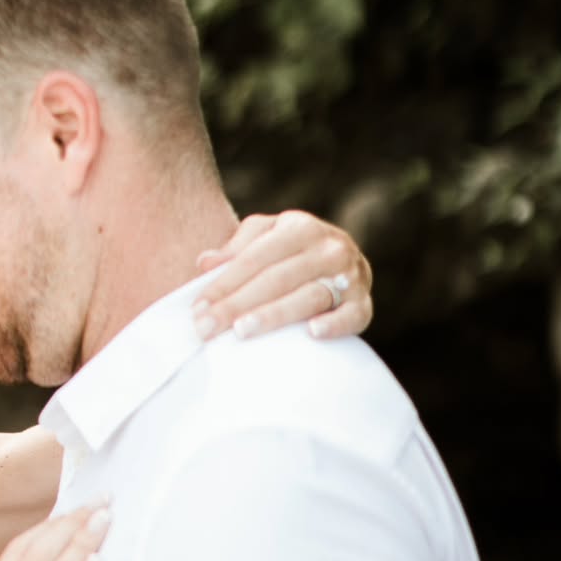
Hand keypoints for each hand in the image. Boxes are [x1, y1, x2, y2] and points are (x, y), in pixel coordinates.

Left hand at [192, 210, 373, 341]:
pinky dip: (336, 324)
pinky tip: (311, 333)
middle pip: (276, 279)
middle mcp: (329, 247)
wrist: (340, 262)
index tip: (197, 308)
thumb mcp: (264, 240)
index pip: (255, 259)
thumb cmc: (289, 255)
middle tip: (206, 328)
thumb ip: (236, 250)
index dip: (224, 283)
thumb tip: (204, 262)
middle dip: (237, 304)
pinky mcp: (363, 304)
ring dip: (274, 314)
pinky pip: (353, 315)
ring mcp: (351, 276)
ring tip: (241, 331)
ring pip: (309, 296)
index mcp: (300, 228)